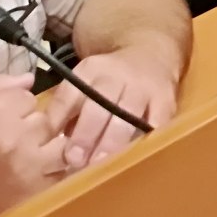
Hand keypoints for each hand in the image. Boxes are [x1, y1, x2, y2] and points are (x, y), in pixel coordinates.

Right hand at [0, 73, 68, 216]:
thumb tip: (28, 79)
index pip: (29, 98)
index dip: (19, 106)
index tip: (8, 116)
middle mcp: (15, 139)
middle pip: (46, 122)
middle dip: (34, 127)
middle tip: (17, 138)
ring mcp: (27, 169)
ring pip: (60, 148)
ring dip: (48, 149)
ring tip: (30, 155)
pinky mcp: (32, 193)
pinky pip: (58, 176)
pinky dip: (51, 173)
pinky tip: (35, 173)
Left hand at [45, 47, 180, 168]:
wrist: (152, 52)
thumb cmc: (110, 79)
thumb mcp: (84, 81)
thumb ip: (67, 111)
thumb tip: (52, 145)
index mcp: (90, 70)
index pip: (70, 94)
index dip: (59, 120)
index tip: (50, 144)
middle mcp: (116, 76)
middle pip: (99, 105)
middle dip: (87, 134)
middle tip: (76, 160)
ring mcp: (143, 88)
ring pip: (127, 115)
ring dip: (113, 142)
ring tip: (102, 165)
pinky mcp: (165, 100)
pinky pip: (156, 123)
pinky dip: (145, 141)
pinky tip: (134, 158)